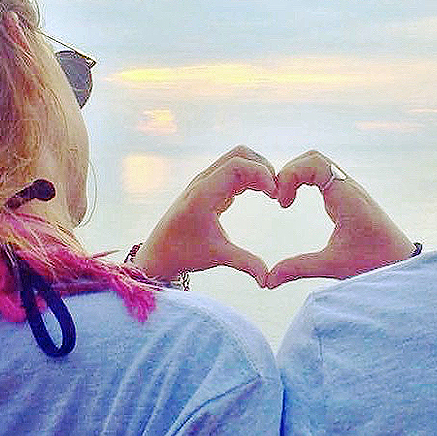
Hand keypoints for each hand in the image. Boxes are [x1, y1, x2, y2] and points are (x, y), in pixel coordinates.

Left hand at [132, 146, 276, 284]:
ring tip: (273, 194)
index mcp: (203, 194)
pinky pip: (235, 170)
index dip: (261, 175)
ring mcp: (206, 181)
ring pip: (238, 159)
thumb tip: (268, 281)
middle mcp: (204, 181)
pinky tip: (263, 194)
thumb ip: (245, 263)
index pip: (237, 165)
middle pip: (240, 154)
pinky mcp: (210, 185)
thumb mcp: (217, 256)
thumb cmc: (184, 253)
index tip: (275, 196)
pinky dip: (252, 176)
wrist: (159, 252)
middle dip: (263, 168)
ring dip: (259, 171)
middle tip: (277, 193)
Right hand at [264, 150, 414, 287]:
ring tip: (285, 200)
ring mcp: (349, 189)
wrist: (401, 261)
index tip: (282, 203)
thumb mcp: (333, 265)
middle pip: (313, 158)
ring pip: (318, 164)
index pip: (315, 163)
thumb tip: (269, 280)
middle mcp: (348, 187)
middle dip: (289, 172)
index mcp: (346, 196)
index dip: (291, 175)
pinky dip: (304, 181)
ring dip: (296, 176)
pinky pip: (322, 175)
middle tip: (279, 199)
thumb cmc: (373, 261)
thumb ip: (299, 268)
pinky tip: (295, 202)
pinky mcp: (347, 196)